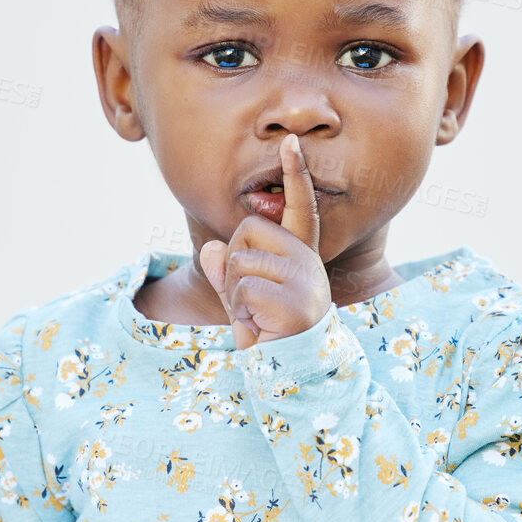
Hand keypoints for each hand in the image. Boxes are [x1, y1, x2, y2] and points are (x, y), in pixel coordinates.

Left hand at [199, 133, 331, 350]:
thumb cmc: (268, 338)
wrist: (288, 378)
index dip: (295, 175)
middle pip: (247, 230)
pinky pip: (242, 288)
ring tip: (258, 319)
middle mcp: (308, 263)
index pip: (300, 209)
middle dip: (233, 265)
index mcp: (300, 258)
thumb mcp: (242, 302)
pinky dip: (241, 311)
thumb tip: (212, 249)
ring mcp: (305, 281)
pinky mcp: (296, 302)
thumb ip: (227, 274)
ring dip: (234, 294)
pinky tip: (262, 328)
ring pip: (239, 260)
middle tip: (251, 303)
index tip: (291, 143)